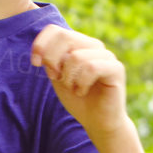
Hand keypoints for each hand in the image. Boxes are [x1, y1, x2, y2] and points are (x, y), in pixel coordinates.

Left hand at [32, 24, 130, 139]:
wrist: (98, 122)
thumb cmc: (78, 99)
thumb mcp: (59, 78)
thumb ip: (52, 61)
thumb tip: (43, 50)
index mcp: (79, 44)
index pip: (55, 30)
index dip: (41, 44)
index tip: (35, 63)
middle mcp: (93, 45)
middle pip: (65, 37)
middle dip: (52, 59)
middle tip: (56, 77)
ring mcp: (106, 55)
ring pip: (76, 56)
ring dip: (68, 77)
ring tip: (73, 88)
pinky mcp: (116, 68)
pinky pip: (91, 68)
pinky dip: (81, 83)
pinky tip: (82, 91)